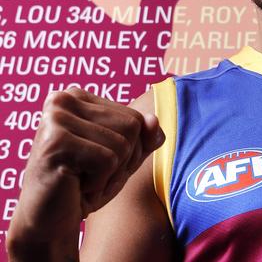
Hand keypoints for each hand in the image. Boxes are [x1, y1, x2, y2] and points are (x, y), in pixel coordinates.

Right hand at [8, 87, 164, 243]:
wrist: (48, 223)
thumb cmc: (85, 186)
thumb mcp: (123, 158)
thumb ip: (144, 137)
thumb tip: (155, 121)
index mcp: (77, 96)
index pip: (136, 118)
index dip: (130, 149)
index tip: (98, 162)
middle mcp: (63, 100)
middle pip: (132, 126)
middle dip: (122, 161)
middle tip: (90, 175)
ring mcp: (56, 119)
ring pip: (122, 144)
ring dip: (109, 174)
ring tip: (82, 180)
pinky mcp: (55, 142)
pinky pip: (107, 160)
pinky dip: (99, 182)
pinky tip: (75, 186)